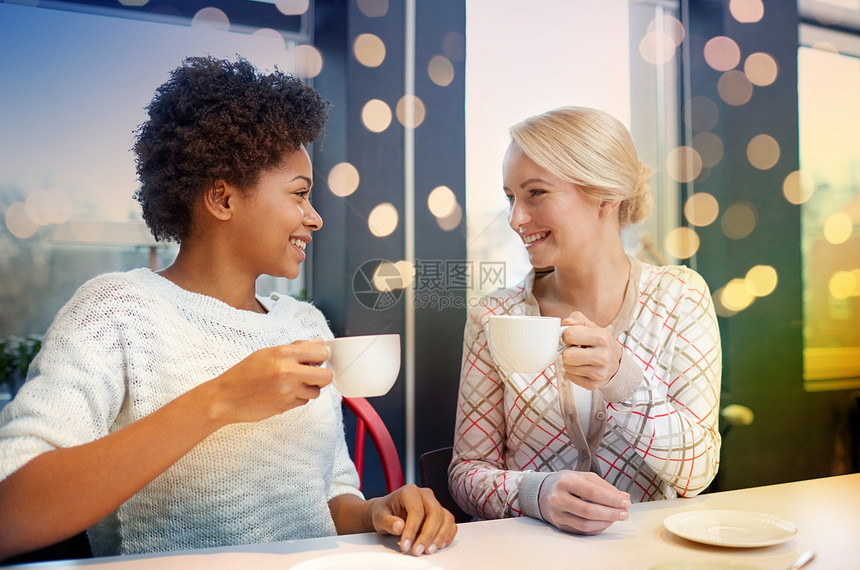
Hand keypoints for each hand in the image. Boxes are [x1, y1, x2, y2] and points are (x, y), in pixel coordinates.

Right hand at [204, 340, 331, 424]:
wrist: (225, 397)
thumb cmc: (244, 374)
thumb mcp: (267, 353)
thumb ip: (296, 348)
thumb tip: (318, 342)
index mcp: (283, 353)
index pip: (321, 352)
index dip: (321, 356)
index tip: (316, 359)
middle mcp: (288, 371)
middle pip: (326, 376)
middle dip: (322, 376)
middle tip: (311, 374)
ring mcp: (287, 390)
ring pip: (316, 391)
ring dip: (308, 389)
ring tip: (292, 384)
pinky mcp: (285, 406)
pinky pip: (303, 402)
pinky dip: (298, 398)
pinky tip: (283, 393)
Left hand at [370, 485, 456, 555]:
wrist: (388, 512)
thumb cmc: (384, 512)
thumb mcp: (379, 517)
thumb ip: (388, 522)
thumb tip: (400, 527)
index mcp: (410, 491)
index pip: (416, 510)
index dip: (412, 529)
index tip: (405, 545)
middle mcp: (425, 495)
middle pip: (435, 513)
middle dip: (428, 535)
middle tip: (417, 551)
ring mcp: (434, 504)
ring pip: (446, 518)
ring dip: (439, 537)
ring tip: (428, 550)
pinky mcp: (440, 514)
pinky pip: (450, 524)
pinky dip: (447, 535)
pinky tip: (438, 545)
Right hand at [538, 471, 629, 534]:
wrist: (542, 491)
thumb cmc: (566, 482)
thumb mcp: (583, 476)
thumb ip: (604, 486)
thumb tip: (624, 497)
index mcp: (566, 481)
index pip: (593, 493)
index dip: (612, 499)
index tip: (627, 502)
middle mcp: (558, 498)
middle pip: (589, 511)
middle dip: (611, 513)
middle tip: (625, 513)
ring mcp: (557, 514)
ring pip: (585, 524)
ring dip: (606, 523)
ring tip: (617, 517)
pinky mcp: (559, 525)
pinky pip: (582, 531)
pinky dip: (597, 528)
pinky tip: (605, 522)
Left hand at [559, 312, 622, 389]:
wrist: (616, 362)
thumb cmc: (600, 343)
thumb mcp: (592, 326)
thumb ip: (578, 319)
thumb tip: (566, 322)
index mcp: (601, 338)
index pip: (569, 335)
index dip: (567, 335)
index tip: (573, 337)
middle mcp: (602, 356)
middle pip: (567, 355)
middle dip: (567, 351)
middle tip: (575, 350)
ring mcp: (599, 372)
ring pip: (567, 367)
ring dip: (570, 362)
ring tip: (580, 358)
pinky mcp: (593, 384)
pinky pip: (569, 377)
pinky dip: (572, 372)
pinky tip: (582, 367)